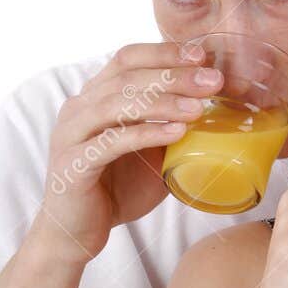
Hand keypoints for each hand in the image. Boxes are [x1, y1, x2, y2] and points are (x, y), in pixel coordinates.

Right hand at [35, 43, 223, 260]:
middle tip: (212, 82)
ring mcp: (71, 135)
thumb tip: (216, 113)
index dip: (163, 52)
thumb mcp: (151, 154)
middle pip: (126, 77)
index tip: (201, 56)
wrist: (76, 234)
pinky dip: (146, 134)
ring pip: (117, 104)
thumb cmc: (115, 191)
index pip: (127, 59)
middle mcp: (78, 109)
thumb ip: (171, 130)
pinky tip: (176, 133)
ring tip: (199, 107)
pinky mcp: (72, 165)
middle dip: (173, 75)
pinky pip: (112, 142)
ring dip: (163, 102)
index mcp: (94, 98)